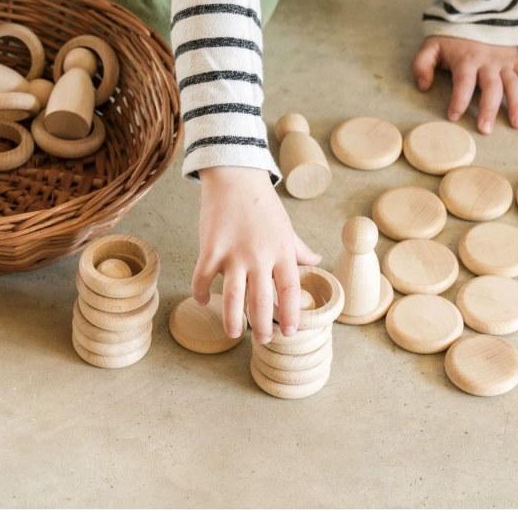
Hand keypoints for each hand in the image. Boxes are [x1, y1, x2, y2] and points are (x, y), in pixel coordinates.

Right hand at [195, 166, 320, 343]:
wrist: (235, 176)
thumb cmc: (262, 203)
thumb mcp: (286, 226)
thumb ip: (299, 248)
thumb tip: (316, 262)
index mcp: (281, 251)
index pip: (290, 290)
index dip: (291, 314)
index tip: (290, 332)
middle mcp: (260, 256)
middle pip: (262, 302)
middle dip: (263, 326)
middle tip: (263, 340)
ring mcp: (233, 253)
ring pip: (233, 298)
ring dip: (233, 320)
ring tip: (234, 334)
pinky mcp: (210, 248)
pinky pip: (203, 278)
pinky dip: (201, 293)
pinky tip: (203, 301)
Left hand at [412, 36, 517, 133]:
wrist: (475, 14)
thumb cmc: (450, 37)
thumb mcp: (430, 47)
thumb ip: (422, 65)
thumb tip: (423, 87)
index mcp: (466, 59)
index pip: (463, 82)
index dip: (458, 100)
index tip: (454, 116)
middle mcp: (488, 62)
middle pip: (491, 87)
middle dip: (489, 109)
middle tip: (485, 129)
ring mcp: (504, 62)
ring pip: (513, 84)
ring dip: (516, 104)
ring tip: (517, 124)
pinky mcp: (515, 61)